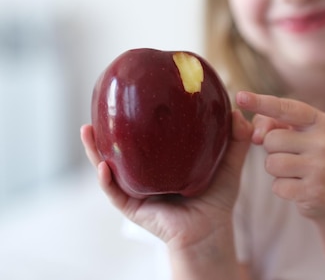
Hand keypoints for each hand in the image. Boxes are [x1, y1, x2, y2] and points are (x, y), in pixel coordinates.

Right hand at [80, 109, 252, 252]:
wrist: (211, 231)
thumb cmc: (218, 198)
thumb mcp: (228, 164)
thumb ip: (237, 140)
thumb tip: (239, 113)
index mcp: (161, 158)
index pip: (143, 133)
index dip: (132, 115)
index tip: (126, 92)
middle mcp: (143, 171)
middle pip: (118, 146)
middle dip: (104, 128)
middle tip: (98, 106)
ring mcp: (135, 188)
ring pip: (107, 166)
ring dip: (94, 149)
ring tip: (86, 130)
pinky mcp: (132, 207)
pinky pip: (115, 192)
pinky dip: (106, 180)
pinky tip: (103, 166)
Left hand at [236, 91, 324, 220]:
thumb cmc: (309, 156)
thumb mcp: (297, 133)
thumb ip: (272, 124)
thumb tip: (255, 134)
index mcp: (321, 121)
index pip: (286, 108)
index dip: (261, 102)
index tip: (239, 96)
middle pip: (272, 139)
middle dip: (272, 149)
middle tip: (292, 156)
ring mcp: (322, 167)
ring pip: (272, 163)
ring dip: (275, 169)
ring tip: (294, 171)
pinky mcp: (315, 191)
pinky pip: (278, 186)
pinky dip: (282, 188)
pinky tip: (299, 187)